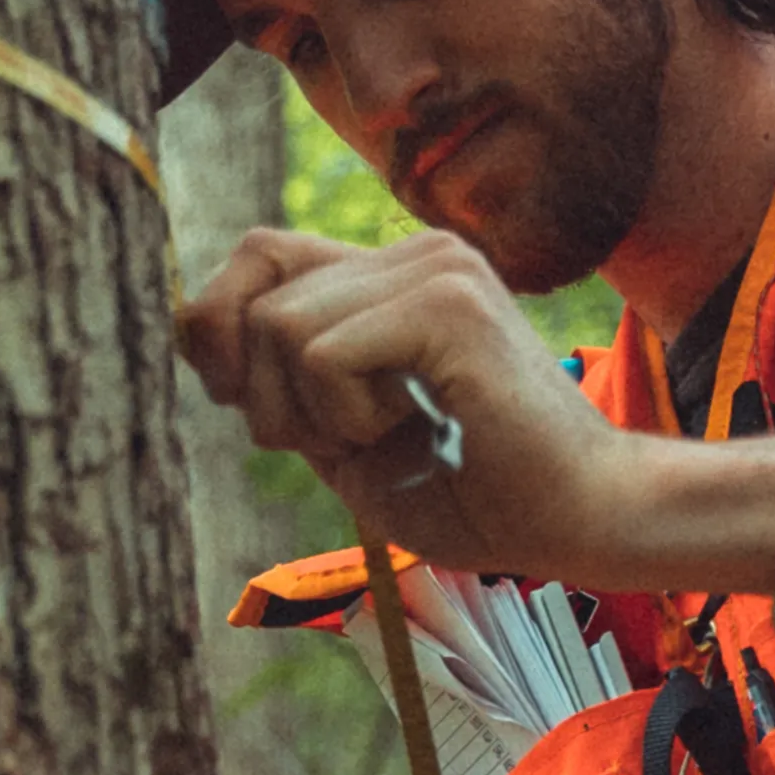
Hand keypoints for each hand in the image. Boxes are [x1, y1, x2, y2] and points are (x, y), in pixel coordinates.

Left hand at [171, 227, 662, 581]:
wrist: (582, 521)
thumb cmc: (474, 493)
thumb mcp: (343, 435)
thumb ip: (280, 380)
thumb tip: (192, 326)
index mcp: (393, 275)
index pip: (257, 254)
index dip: (223, 328)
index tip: (266, 411)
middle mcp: (414, 253)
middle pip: (256, 293)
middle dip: (265, 395)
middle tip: (341, 442)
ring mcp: (434, 270)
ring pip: (280, 327)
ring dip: (310, 414)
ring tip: (387, 436)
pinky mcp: (447, 305)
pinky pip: (323, 355)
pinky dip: (343, 419)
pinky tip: (411, 430)